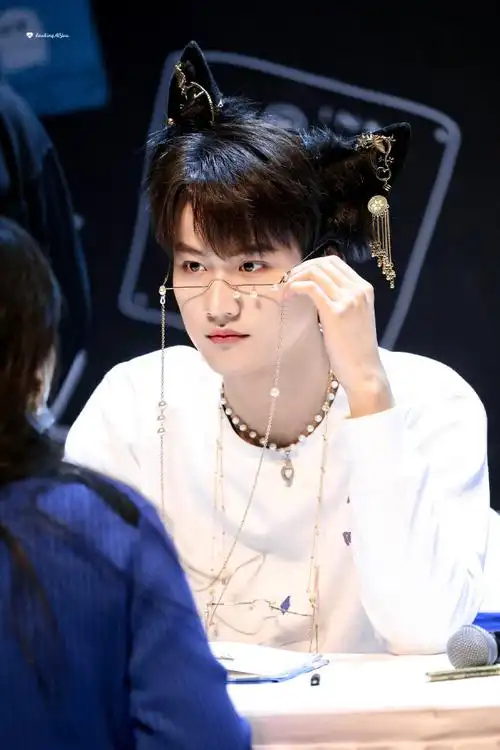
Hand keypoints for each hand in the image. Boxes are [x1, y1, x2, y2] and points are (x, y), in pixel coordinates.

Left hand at [284, 255, 393, 416]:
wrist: (364, 372)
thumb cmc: (355, 351)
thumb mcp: (352, 318)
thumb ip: (340, 301)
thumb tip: (315, 291)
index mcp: (364, 289)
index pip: (334, 262)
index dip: (311, 265)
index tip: (297, 278)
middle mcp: (359, 290)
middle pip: (323, 263)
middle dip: (300, 269)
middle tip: (286, 283)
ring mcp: (349, 300)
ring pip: (315, 272)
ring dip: (295, 278)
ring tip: (284, 291)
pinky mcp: (336, 312)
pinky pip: (311, 287)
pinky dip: (295, 287)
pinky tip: (287, 297)